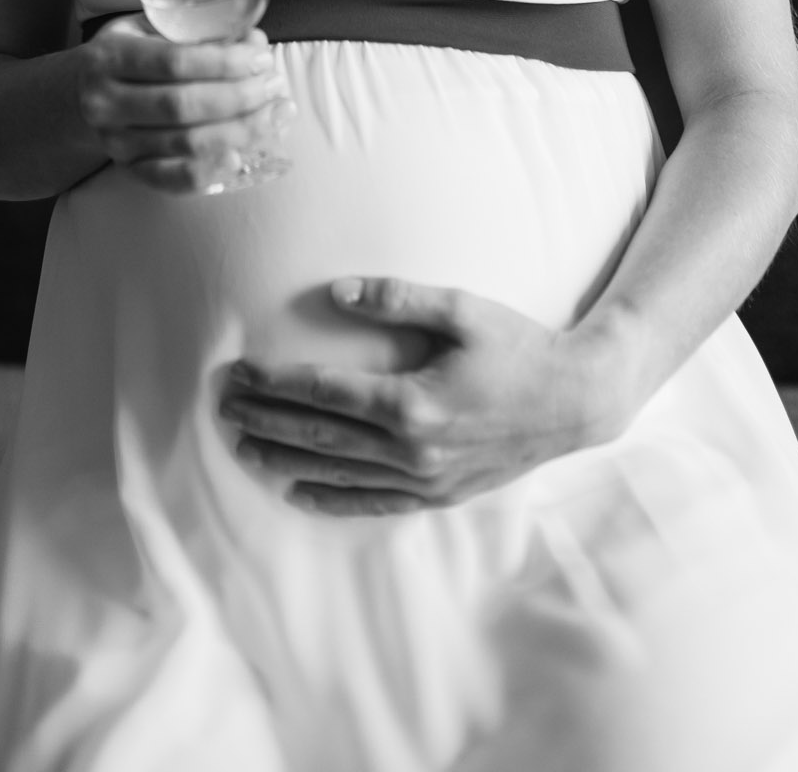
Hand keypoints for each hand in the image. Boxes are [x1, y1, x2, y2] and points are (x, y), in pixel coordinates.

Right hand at [79, 18, 291, 193]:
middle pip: (183, 106)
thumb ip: (195, 31)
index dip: (224, 62)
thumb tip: (254, 42)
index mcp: (110, 58)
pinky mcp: (128, 170)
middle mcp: (106, 103)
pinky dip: (208, 173)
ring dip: (239, 131)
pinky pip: (170, 180)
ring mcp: (115, 142)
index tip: (261, 58)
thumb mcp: (146, 29)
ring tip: (273, 115)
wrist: (76, 96)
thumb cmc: (124, 56)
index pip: (175, 62)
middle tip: (274, 86)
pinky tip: (239, 157)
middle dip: (240, 97)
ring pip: (185, 144)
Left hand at [219, 279, 634, 513]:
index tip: (239, 371)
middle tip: (222, 407)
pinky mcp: (439, 494)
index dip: (275, 382)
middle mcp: (412, 448)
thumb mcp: (461, 308)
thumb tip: (335, 293)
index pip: (323, 392)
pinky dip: (332, 500)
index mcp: (411, 402)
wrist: (576, 400)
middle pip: (320, 435)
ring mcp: (425, 478)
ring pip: (339, 473)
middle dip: (266, 419)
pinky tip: (299, 493)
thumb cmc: (519, 346)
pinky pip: (373, 503)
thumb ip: (396, 298)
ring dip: (286, 459)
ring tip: (244, 447)